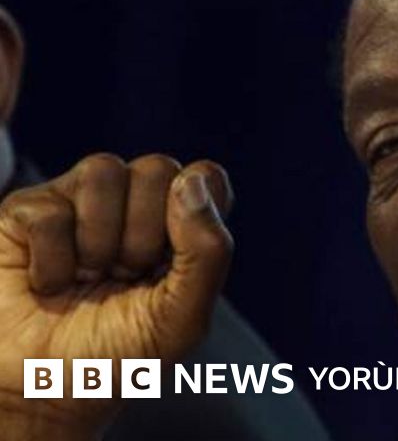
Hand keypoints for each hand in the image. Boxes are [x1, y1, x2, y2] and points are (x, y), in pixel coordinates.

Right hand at [0, 154, 232, 439]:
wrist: (46, 392)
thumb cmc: (119, 354)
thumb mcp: (184, 317)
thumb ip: (208, 251)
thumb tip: (191, 181)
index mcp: (179, 223)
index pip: (205, 177)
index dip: (197, 208)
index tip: (178, 255)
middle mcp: (133, 203)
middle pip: (158, 168)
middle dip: (146, 234)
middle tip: (126, 277)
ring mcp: (79, 201)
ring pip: (104, 170)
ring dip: (100, 242)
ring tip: (88, 277)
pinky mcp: (28, 211)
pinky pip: (51, 211)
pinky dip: (53, 263)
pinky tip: (50, 284)